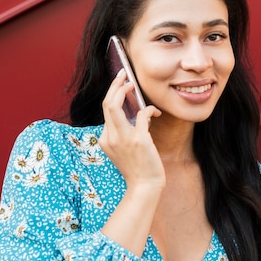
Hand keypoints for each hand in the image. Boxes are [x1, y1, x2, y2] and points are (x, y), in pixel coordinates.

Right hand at [99, 70, 165, 190]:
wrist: (145, 186)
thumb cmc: (137, 168)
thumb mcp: (123, 150)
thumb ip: (123, 132)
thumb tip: (135, 114)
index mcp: (104, 139)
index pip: (105, 111)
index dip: (113, 94)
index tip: (120, 84)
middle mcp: (110, 137)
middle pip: (106, 104)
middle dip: (114, 85)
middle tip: (123, 74)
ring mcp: (122, 139)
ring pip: (115, 105)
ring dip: (123, 89)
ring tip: (132, 83)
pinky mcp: (138, 140)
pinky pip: (141, 115)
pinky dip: (149, 109)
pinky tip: (155, 112)